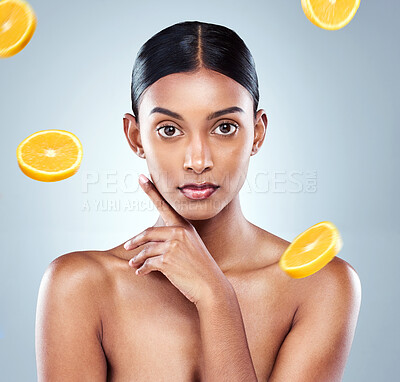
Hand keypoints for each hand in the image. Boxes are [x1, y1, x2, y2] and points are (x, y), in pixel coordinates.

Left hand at [124, 174, 229, 305]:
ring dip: (137, 258)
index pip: (165, 205)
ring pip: (146, 250)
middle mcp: (179, 233)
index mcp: (185, 227)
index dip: (151, 191)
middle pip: (148, 232)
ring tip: (133, 264)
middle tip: (127, 246)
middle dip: (135, 241)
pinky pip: (147, 263)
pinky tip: (140, 273)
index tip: (141, 178)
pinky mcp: (167, 260)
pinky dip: (142, 269)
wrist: (211, 286)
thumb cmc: (201, 269)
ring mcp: (173, 246)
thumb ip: (176, 240)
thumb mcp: (192, 247)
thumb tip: (154, 242)